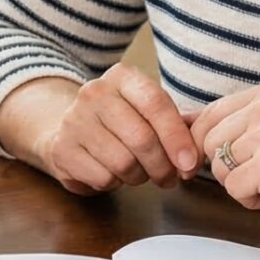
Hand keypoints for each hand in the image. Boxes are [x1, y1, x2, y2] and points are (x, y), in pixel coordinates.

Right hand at [20, 63, 201, 193]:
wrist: (68, 130)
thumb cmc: (121, 123)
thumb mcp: (147, 112)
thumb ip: (177, 126)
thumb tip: (198, 152)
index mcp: (121, 76)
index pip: (156, 104)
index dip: (177, 138)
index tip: (190, 163)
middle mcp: (94, 92)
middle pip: (142, 139)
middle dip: (163, 166)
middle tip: (170, 177)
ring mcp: (73, 120)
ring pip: (123, 163)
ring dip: (139, 177)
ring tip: (139, 172)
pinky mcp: (61, 149)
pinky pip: (103, 178)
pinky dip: (115, 183)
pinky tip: (112, 173)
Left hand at [187, 81, 259, 238]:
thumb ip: (237, 123)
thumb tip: (179, 121)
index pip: (208, 115)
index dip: (212, 146)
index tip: (238, 163)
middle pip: (207, 142)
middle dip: (229, 167)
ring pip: (218, 167)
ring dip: (242, 185)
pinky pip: (233, 189)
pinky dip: (254, 201)